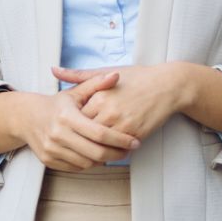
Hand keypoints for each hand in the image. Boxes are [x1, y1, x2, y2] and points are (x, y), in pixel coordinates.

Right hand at [0, 72, 138, 170]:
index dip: (120, 140)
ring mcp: (52, 149)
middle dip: (117, 154)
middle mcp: (58, 134)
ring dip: (104, 160)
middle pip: (96, 152)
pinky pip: (76, 168)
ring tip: (115, 152)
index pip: (100, 133)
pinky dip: (89, 164)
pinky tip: (97, 156)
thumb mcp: (75, 92)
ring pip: (87, 163)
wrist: (27, 118)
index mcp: (67, 117)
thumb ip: (96, 83)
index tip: (135, 142)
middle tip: (129, 151)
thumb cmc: (56, 105)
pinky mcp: (48, 160)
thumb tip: (116, 75)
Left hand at [54, 63, 190, 144]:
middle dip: (81, 138)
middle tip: (76, 140)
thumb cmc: (136, 77)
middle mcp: (109, 112)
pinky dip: (112, 150)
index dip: (74, 123)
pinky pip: (118, 149)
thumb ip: (79, 75)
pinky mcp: (135, 135)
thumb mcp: (107, 72)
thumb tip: (53, 70)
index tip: (72, 124)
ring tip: (91, 147)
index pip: (77, 118)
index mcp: (100, 96)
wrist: (168, 86)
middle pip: (86, 133)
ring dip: (95, 147)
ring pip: (100, 145)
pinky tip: (110, 147)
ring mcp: (123, 125)